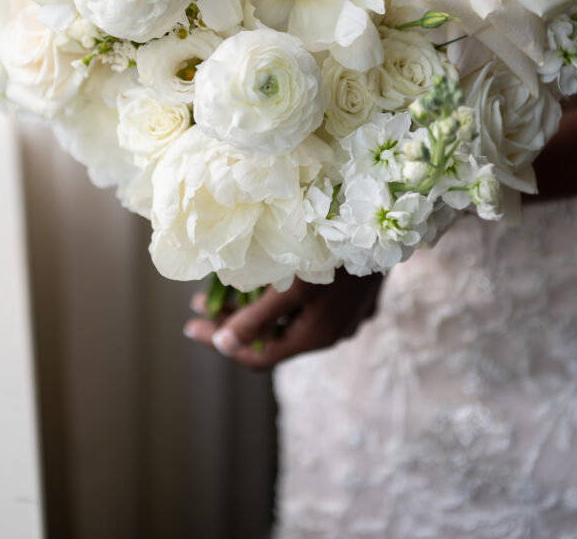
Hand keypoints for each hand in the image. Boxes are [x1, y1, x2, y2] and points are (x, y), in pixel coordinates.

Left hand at [183, 269, 383, 369]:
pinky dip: (276, 296)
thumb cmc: (334, 250)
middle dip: (234, 322)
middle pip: (272, 338)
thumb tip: (224, 347)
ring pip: (287, 319)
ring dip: (253, 307)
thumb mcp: (291, 286)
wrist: (384, 220)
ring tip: (220, 288)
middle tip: (199, 305)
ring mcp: (343, 313)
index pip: (259, 357)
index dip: (223, 344)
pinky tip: (260, 276)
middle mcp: (332, 331)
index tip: (192, 326)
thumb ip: (258, 320)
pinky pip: (304, 304)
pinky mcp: (349, 293)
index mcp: (317, 336)